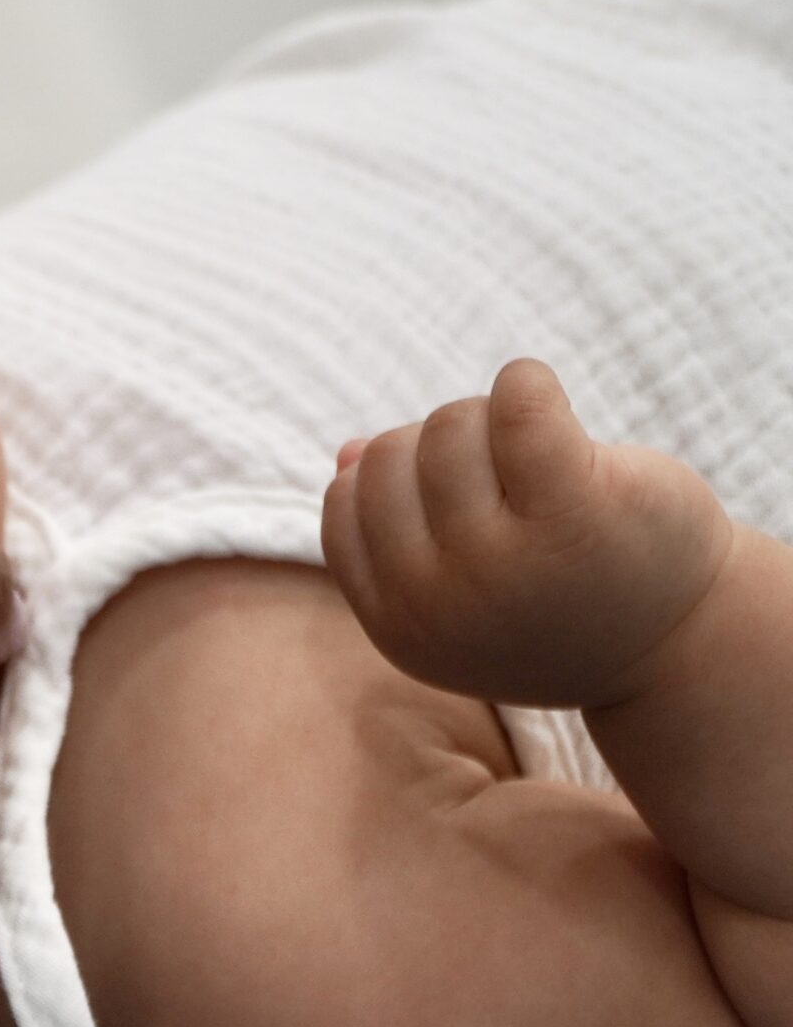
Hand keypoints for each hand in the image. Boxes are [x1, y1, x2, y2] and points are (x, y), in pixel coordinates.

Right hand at [320, 358, 730, 710]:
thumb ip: (397, 538)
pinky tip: (545, 399)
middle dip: (438, 448)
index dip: (393, 482)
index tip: (453, 500)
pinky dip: (527, 383)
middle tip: (502, 478)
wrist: (682, 644)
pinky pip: (519, 405)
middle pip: (388, 458)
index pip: (343, 506)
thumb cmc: (559, 602)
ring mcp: (502, 562)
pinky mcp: (574, 512)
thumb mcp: (460, 590)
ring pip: (447, 427)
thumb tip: (349, 453)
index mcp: (399, 628)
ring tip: (535, 457)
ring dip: (489, 420)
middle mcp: (438, 603)